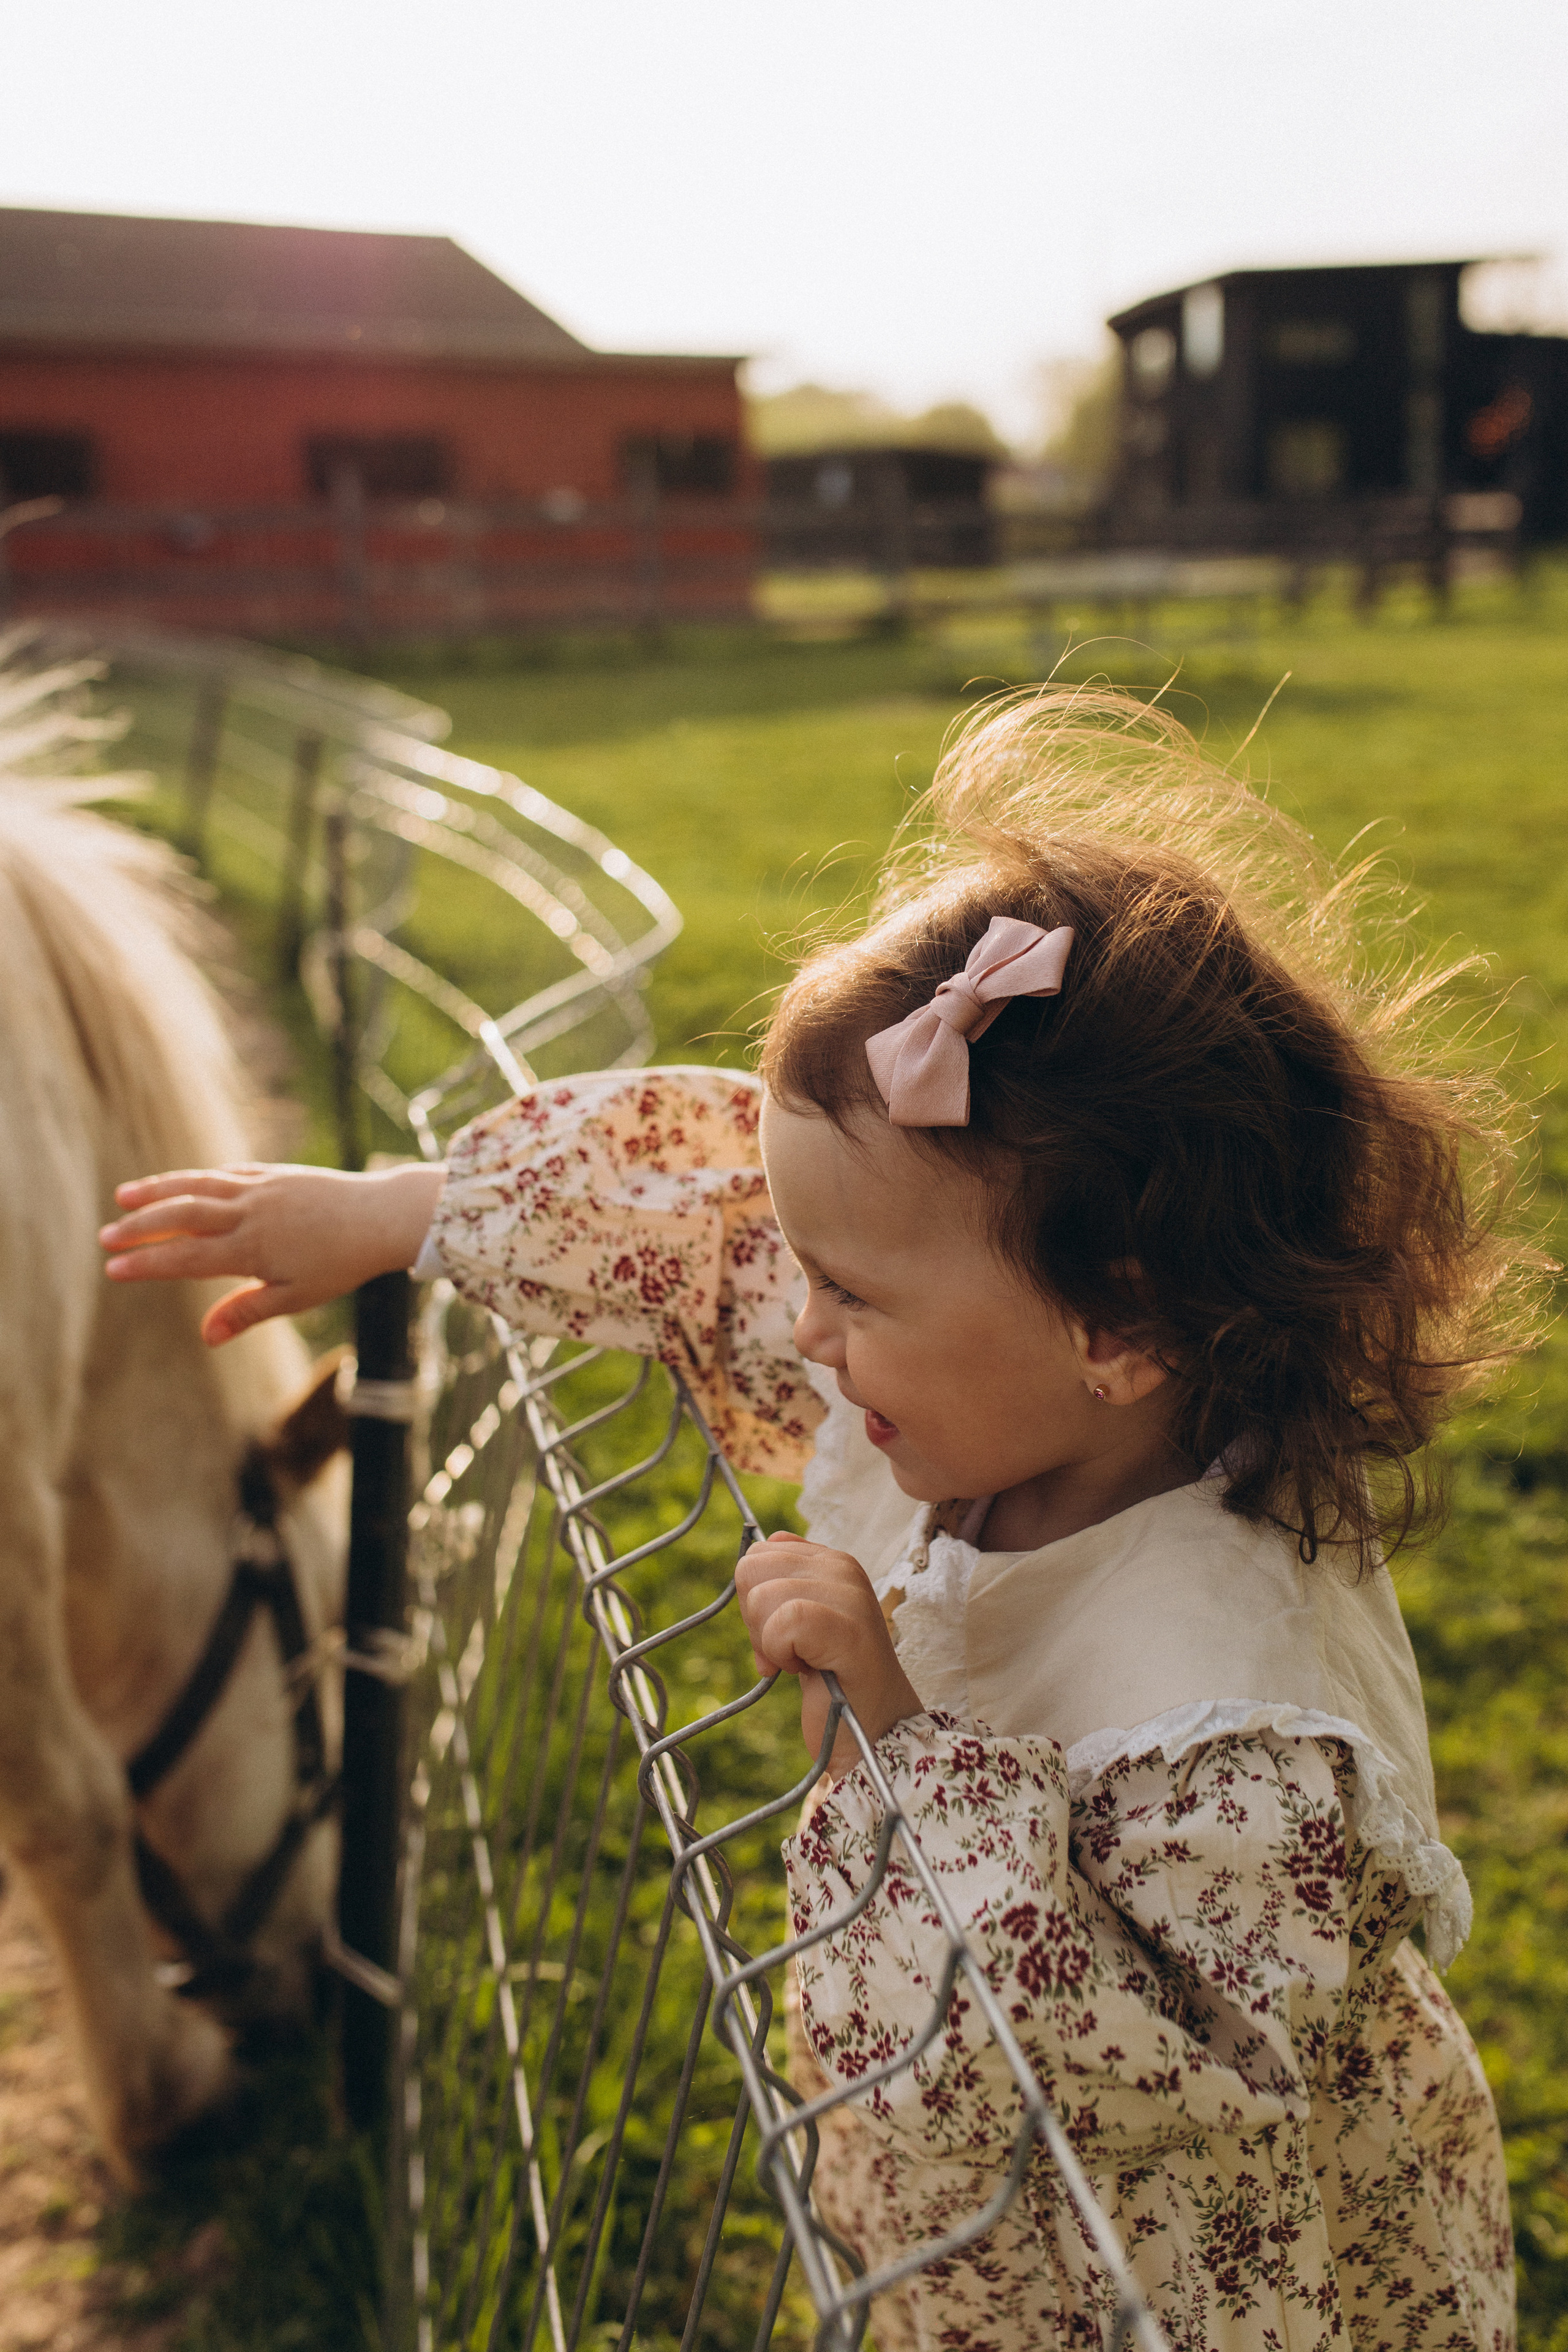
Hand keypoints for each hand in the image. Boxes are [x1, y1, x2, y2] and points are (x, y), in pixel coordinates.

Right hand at [99, 1161, 446, 1344]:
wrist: (382, 1216)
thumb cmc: (341, 1263)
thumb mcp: (295, 1297)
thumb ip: (246, 1312)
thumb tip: (206, 1336)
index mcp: (251, 1249)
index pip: (186, 1257)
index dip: (147, 1263)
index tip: (113, 1269)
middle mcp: (249, 1213)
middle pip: (182, 1216)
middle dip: (140, 1226)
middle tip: (105, 1236)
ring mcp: (260, 1188)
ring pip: (198, 1186)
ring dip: (158, 1190)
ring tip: (124, 1197)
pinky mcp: (273, 1173)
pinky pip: (226, 1173)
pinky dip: (198, 1178)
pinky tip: (180, 1183)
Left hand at [735, 1533, 921, 1777]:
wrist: (874, 1732)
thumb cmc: (835, 1680)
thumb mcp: (803, 1619)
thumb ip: (784, 1581)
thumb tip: (755, 1550)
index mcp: (831, 1561)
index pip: (758, 1554)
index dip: (754, 1601)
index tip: (780, 1635)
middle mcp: (842, 1568)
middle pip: (751, 1569)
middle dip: (755, 1619)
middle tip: (788, 1651)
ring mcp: (849, 1596)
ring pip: (762, 1596)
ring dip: (769, 1642)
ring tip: (802, 1661)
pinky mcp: (848, 1630)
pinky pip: (784, 1623)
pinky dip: (781, 1653)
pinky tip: (806, 1669)